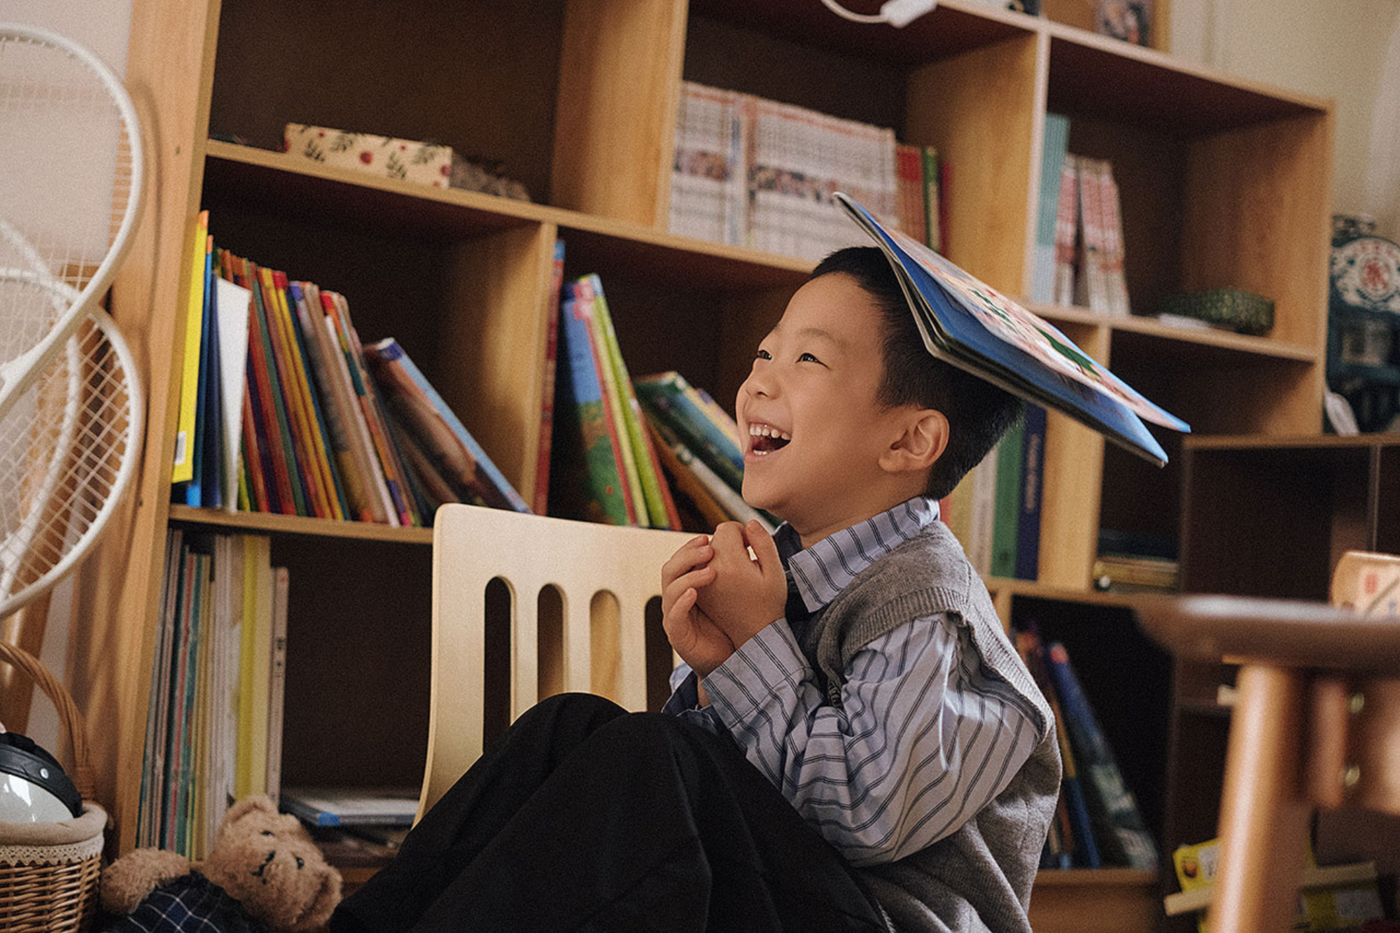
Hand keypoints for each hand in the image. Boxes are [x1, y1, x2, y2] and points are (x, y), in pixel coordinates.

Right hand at [661, 534, 734, 678]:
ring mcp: (675, 616)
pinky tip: (695, 593)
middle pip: (670, 569)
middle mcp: (677, 598)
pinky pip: (673, 616)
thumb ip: (731, 569)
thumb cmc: (732, 623)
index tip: (709, 537)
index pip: (680, 560)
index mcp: (687, 586)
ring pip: (669, 589)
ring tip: (711, 570)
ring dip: (689, 576)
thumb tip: (742, 540)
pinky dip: (681, 602)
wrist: (732, 659)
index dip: (690, 547)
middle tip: (709, 547)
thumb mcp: (733, 591)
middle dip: (687, 555)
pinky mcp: (678, 635)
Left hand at [693, 521, 786, 649]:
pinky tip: (725, 578)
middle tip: (746, 557)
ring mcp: (702, 583)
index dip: (741, 532)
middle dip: (729, 542)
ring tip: (735, 569)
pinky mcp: (698, 593)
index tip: (751, 545)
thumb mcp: (775, 572)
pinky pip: (698, 569)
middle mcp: (711, 571)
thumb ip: (764, 543)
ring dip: (718, 555)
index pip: (726, 528)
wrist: (754, 637)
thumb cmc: (769, 603)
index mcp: (731, 563)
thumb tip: (749, 522)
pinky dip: (709, 568)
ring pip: (703, 554)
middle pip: (714, 539)